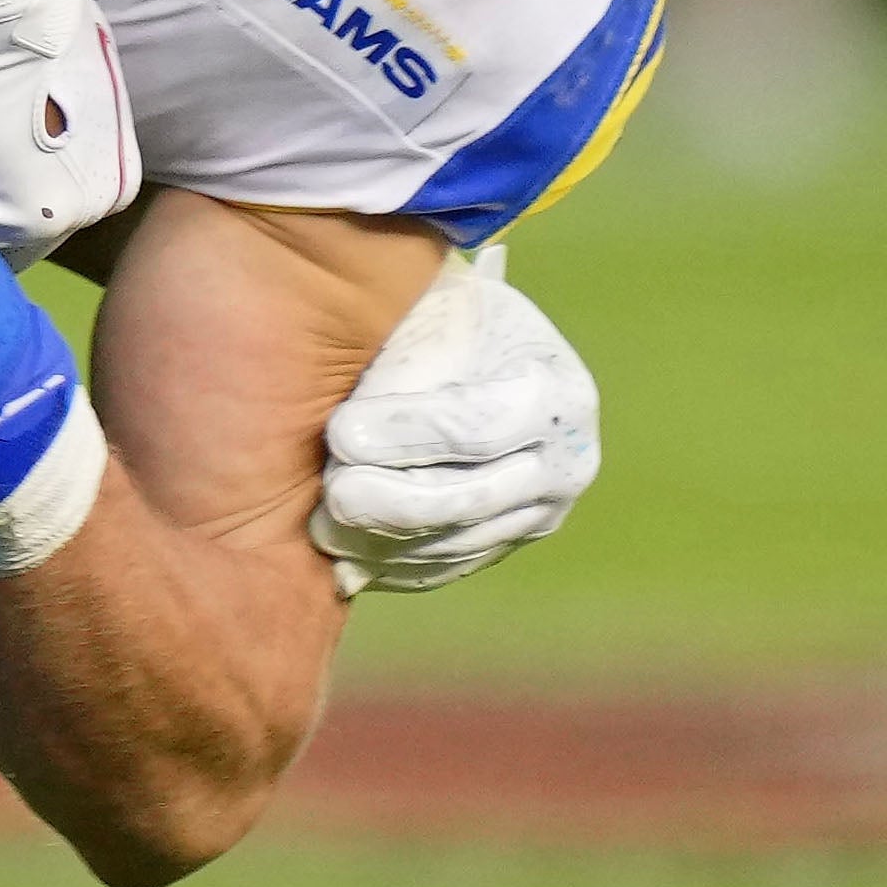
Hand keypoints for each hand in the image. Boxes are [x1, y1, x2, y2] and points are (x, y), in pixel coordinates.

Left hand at [310, 245, 599, 591]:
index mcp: (555, 394)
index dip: (404, 435)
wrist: (470, 353)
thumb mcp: (435, 319)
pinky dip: (387, 562)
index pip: (474, 429)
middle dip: (389, 500)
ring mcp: (539, 513)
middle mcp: (564, 464)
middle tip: (332, 492)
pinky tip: (343, 551)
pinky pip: (442, 567)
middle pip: (466, 499)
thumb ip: (405, 369)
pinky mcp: (504, 544)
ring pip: (449, 543)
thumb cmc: (442, 323)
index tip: (339, 432)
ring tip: (322, 523)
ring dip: (378, 538)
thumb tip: (349, 440)